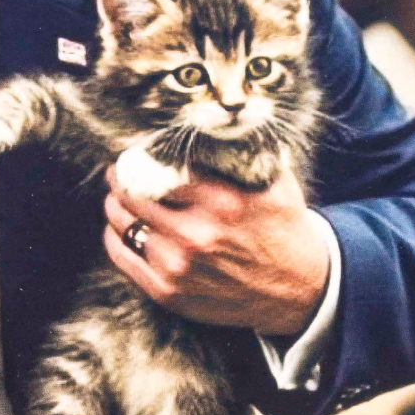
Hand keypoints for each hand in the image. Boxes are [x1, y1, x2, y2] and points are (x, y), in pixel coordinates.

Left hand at [104, 146, 332, 340]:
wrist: (300, 289)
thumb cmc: (284, 229)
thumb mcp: (275, 182)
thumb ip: (242, 153)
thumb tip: (210, 121)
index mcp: (221, 202)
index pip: (158, 170)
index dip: (139, 159)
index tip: (133, 155)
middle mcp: (196, 236)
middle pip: (134, 196)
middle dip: (121, 180)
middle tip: (118, 173)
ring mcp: (179, 267)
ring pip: (124, 225)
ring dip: (115, 208)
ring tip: (117, 199)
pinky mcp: (169, 293)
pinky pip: (123, 259)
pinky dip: (114, 239)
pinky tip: (117, 229)